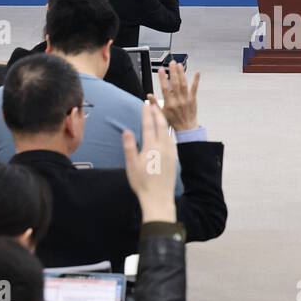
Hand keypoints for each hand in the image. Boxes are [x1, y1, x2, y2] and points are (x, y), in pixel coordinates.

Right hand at [121, 101, 178, 222]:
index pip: (148, 125)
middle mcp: (163, 147)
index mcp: (151, 147)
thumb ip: (129, 146)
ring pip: (168, 131)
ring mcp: (170, 152)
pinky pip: (172, 139)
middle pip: (161, 124)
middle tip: (153, 103)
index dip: (146, 113)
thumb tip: (126, 131)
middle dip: (157, 112)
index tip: (145, 104)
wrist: (158, 197)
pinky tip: (166, 131)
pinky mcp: (174, 158)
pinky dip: (168, 131)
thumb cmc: (142, 183)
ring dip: (163, 120)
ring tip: (159, 113)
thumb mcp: (131, 165)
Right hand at [149, 60, 199, 130]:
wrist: (186, 129)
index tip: (161, 70)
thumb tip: (149, 96)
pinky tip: (197, 73)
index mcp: (169, 103)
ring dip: (182, 73)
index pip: (165, 88)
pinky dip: (196, 80)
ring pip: (183, 84)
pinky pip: (194, 88)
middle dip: (173, 72)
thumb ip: (154, 104)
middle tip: (172, 63)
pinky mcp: (193, 99)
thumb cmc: (173, 122)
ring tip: (179, 65)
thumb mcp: (161, 114)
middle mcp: (178, 100)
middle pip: (175, 83)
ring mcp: (186, 99)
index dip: (163, 78)